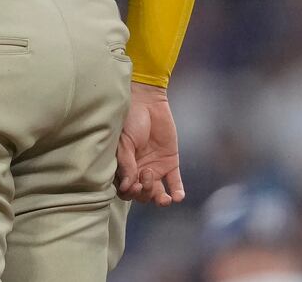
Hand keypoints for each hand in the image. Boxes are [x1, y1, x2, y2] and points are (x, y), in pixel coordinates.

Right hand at [117, 82, 184, 205]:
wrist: (147, 102)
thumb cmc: (129, 119)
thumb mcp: (124, 141)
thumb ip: (126, 163)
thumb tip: (127, 188)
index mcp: (123, 166)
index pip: (124, 189)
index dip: (128, 192)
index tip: (131, 185)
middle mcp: (138, 170)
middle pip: (141, 194)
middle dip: (143, 192)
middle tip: (145, 175)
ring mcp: (155, 167)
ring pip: (157, 193)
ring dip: (159, 199)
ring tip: (163, 198)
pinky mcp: (170, 163)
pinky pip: (174, 182)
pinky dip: (177, 192)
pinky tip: (177, 197)